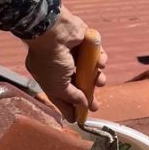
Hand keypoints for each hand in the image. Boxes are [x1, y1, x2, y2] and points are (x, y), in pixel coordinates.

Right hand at [23, 6, 106, 122]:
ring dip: (96, 78)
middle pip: (77, 84)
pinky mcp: (85, 44)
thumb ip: (71, 97)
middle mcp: (60, 66)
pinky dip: (100, 60)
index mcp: (48, 77)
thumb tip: (83, 105)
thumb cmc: (50, 59)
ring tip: (100, 81)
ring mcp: (73, 54)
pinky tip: (100, 63)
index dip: (69, 108)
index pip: (60, 96)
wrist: (55, 30)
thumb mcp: (57, 85)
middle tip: (97, 106)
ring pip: (88, 71)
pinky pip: (96, 55)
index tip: (77, 119)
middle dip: (88, 95)